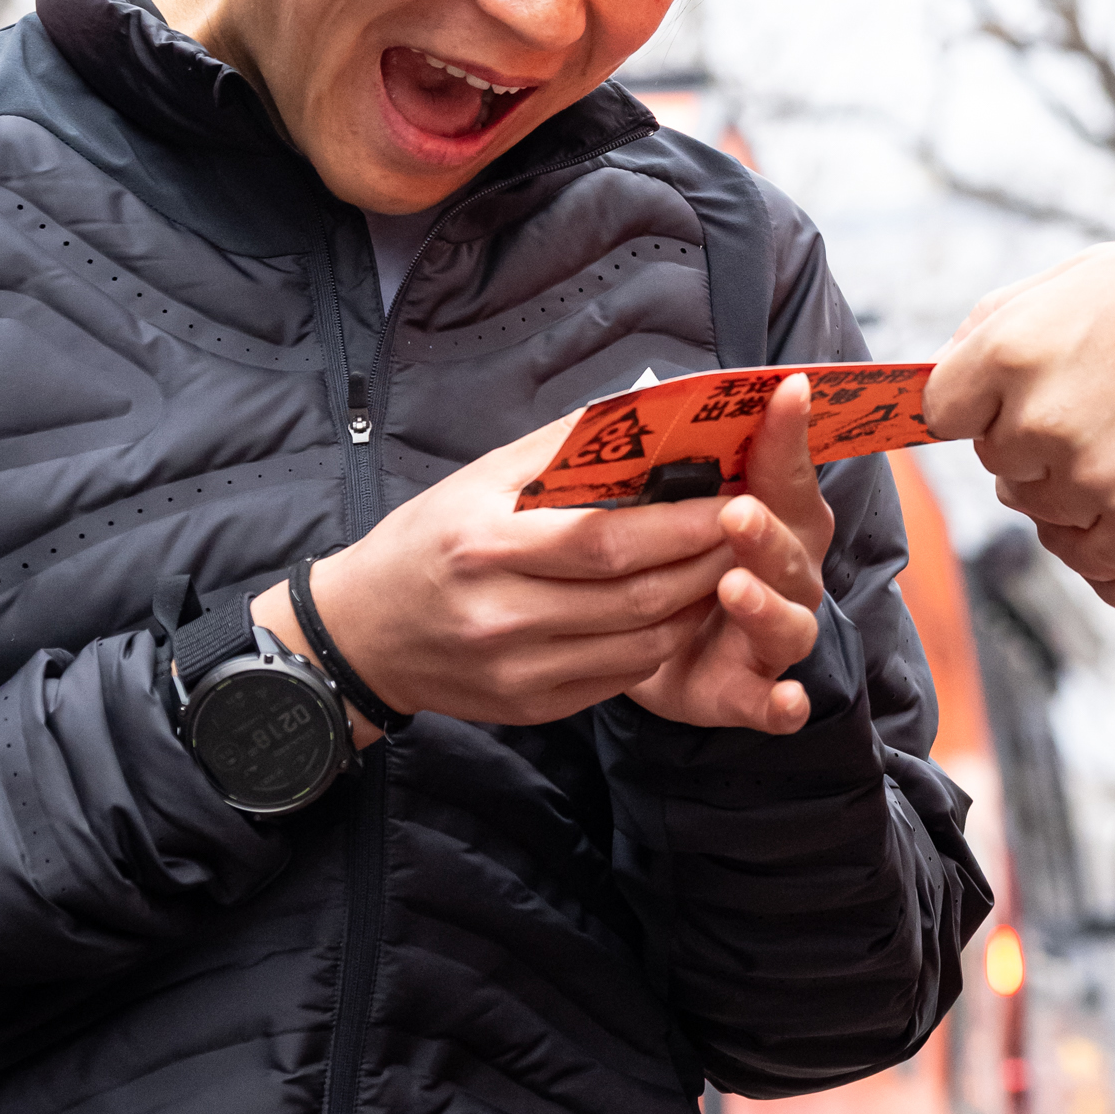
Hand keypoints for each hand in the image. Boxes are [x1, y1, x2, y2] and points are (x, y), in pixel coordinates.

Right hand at [255, 417, 755, 737]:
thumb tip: (647, 408)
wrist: (364, 633)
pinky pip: (620, 676)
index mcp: (487, 546)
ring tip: (727, 566)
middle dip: (705, 560)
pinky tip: (680, 610)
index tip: (730, 496)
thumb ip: (564, 448)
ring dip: (695, 604)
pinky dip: (661, 642)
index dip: (679, 523)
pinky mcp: (532, 706)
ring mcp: (519, 670)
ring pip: (639, 643)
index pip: (607, 539)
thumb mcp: (480, 479)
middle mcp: (502, 616)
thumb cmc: (428, 540)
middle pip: (633, 595)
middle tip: (750, 529)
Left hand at [624, 372, 834, 734]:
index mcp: (774, 515)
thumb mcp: (667, 499)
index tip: (788, 392)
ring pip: (789, 623)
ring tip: (734, 589)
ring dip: (767, 607)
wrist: (641, 639)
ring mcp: (773, 634)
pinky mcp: (748, 690)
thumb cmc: (668, 550)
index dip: (787, 434)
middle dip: (764, 532)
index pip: (785, 470)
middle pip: (790, 551)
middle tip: (735, 512)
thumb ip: (670, 458)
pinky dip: (782, 706)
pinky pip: (772, 702)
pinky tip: (784, 704)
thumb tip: (648, 392)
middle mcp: (787, 573)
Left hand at [925, 236, 1114, 611]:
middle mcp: (1039, 420)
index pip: (944, 411)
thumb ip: (996, 325)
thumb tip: (939, 376)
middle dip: (1041, 448)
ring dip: (1081, 497)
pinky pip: (1095, 568)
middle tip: (1109, 410)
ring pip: (1046, 519)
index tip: (1021, 396)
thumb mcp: (1076, 279)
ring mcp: (1090, 481)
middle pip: (1001, 467)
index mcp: (1011, 349)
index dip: (984, 406)